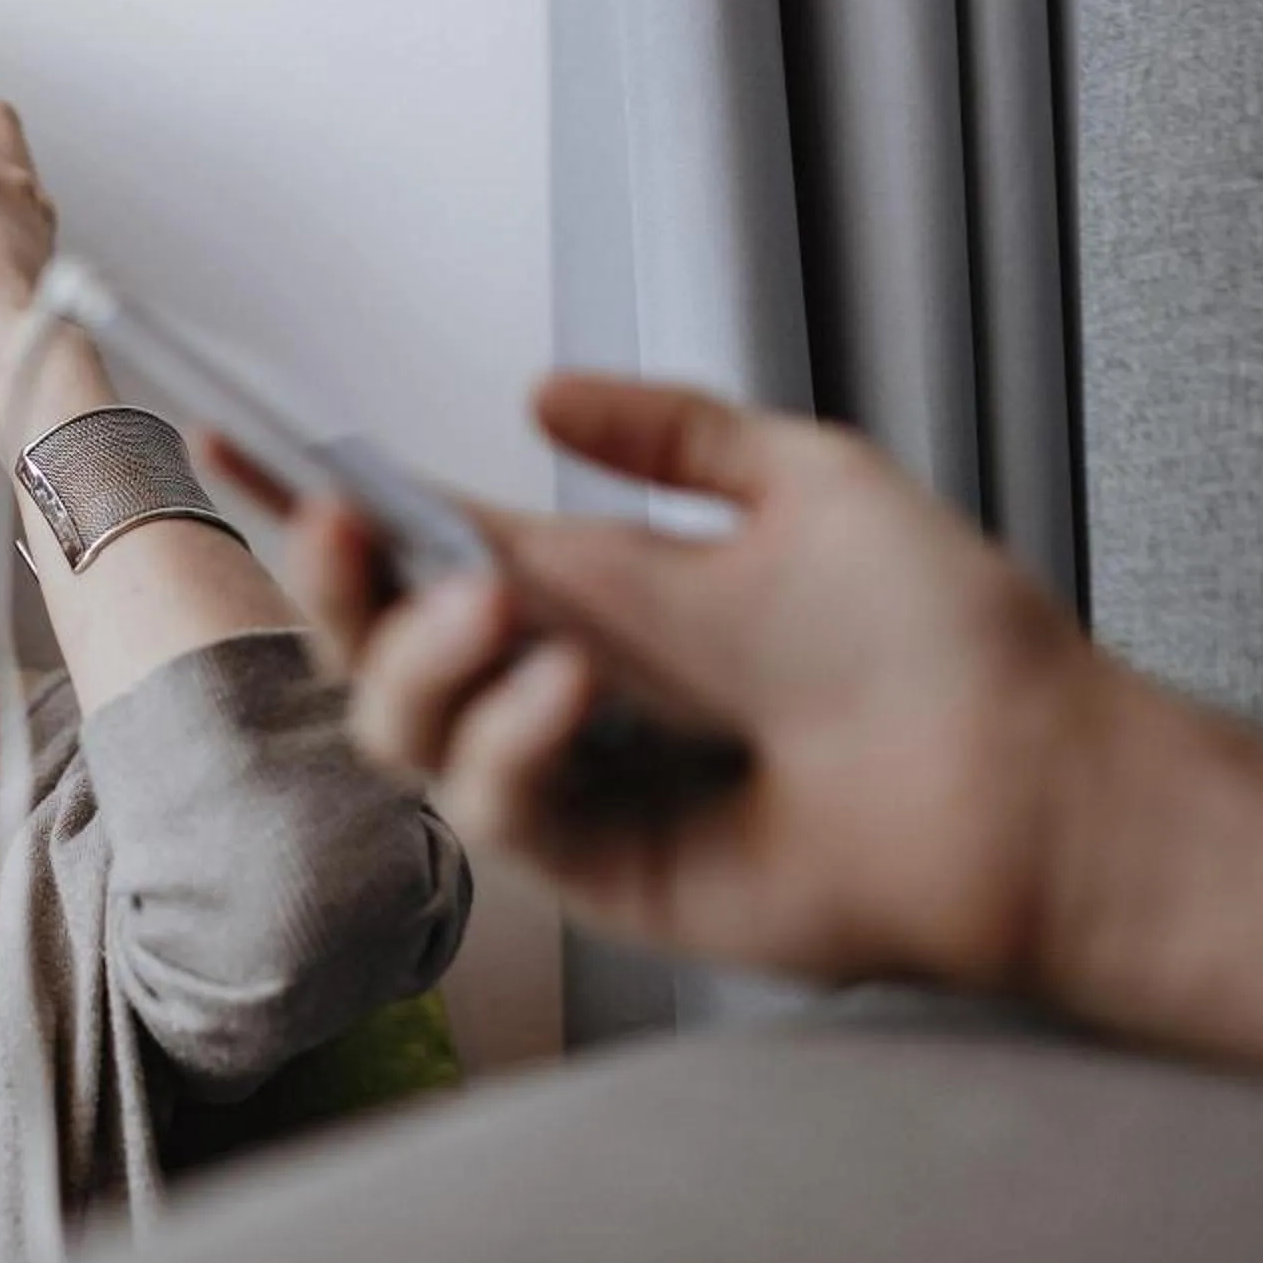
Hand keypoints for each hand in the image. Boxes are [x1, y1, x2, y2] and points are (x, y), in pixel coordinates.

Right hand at [220, 372, 1132, 994]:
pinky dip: (510, 738)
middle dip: (329, 576)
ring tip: (500, 604)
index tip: (234, 432)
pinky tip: (573, 688)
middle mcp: (559, 681)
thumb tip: (537, 389)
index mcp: (592, 585)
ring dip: (419, 656)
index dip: (325, 494)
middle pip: (376, 640)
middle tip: (341, 514)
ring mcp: (574, 781)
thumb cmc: (939, 633)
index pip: (421, 537)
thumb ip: (671, 427)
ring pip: (404, 730)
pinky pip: (496, 810)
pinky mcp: (604, 873)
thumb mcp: (805, 476)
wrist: (1028, 770)